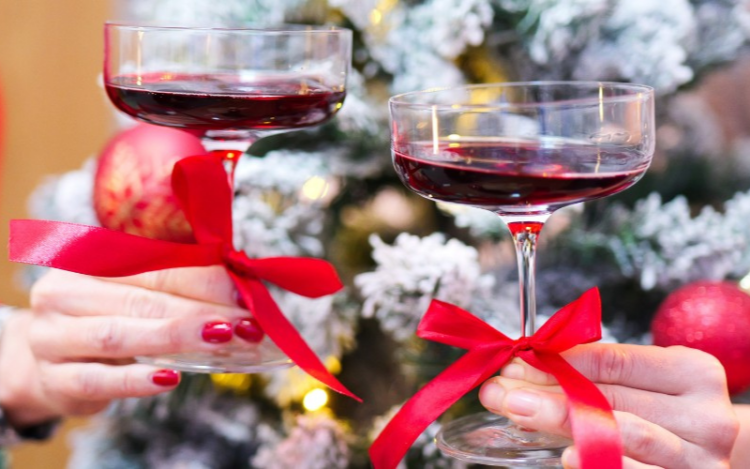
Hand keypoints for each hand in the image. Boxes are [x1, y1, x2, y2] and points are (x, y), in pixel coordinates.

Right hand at [0, 267, 260, 427]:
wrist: (52, 364)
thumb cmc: (107, 319)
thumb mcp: (134, 294)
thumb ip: (179, 285)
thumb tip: (241, 289)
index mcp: (87, 260)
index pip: (154, 264)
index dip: (203, 278)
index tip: (245, 294)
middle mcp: (62, 293)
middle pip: (139, 299)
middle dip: (198, 310)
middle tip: (244, 324)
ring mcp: (50, 338)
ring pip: (117, 335)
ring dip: (174, 337)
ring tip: (219, 340)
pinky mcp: (53, 381)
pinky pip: (96, 380)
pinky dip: (135, 380)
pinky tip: (169, 380)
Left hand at [479, 343, 739, 468]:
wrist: (724, 456)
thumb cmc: (671, 413)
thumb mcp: (649, 383)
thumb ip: (598, 374)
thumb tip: (524, 365)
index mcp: (693, 372)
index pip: (613, 360)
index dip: (558, 360)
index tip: (515, 360)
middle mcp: (704, 416)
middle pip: (611, 398)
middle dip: (547, 391)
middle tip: (500, 390)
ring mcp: (700, 459)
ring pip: (623, 435)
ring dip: (561, 422)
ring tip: (518, 412)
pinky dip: (599, 463)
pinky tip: (570, 458)